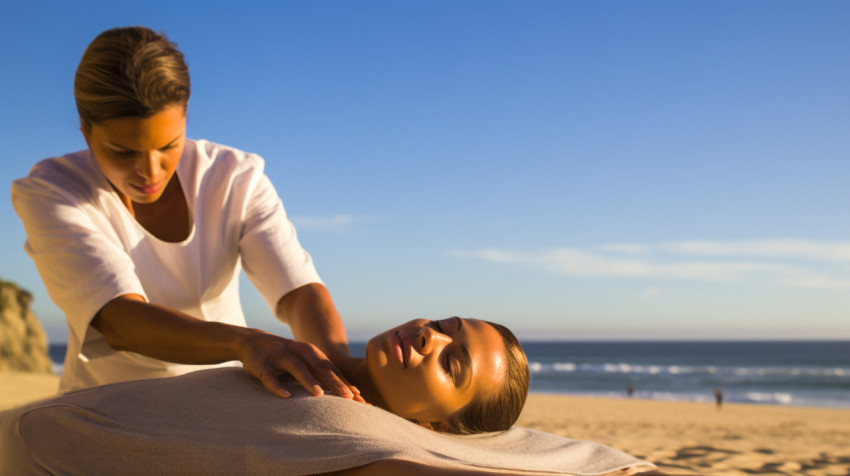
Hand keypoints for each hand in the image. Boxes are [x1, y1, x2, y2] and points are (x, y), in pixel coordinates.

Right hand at [238, 331, 365, 402]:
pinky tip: (286, 396)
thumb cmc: (288, 358)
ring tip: (319, 395)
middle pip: (320, 368)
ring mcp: (281, 357)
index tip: (360, 399)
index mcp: (312, 353)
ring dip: (308, 381)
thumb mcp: (306, 362)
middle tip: (350, 398)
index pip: (333, 370)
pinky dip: (278, 386)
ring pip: (297, 369)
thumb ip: (324, 375)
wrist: (254, 341)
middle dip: (336, 383)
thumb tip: (351, 394)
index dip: (347, 384)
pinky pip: (270, 377)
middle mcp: (299, 352)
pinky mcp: (263, 365)